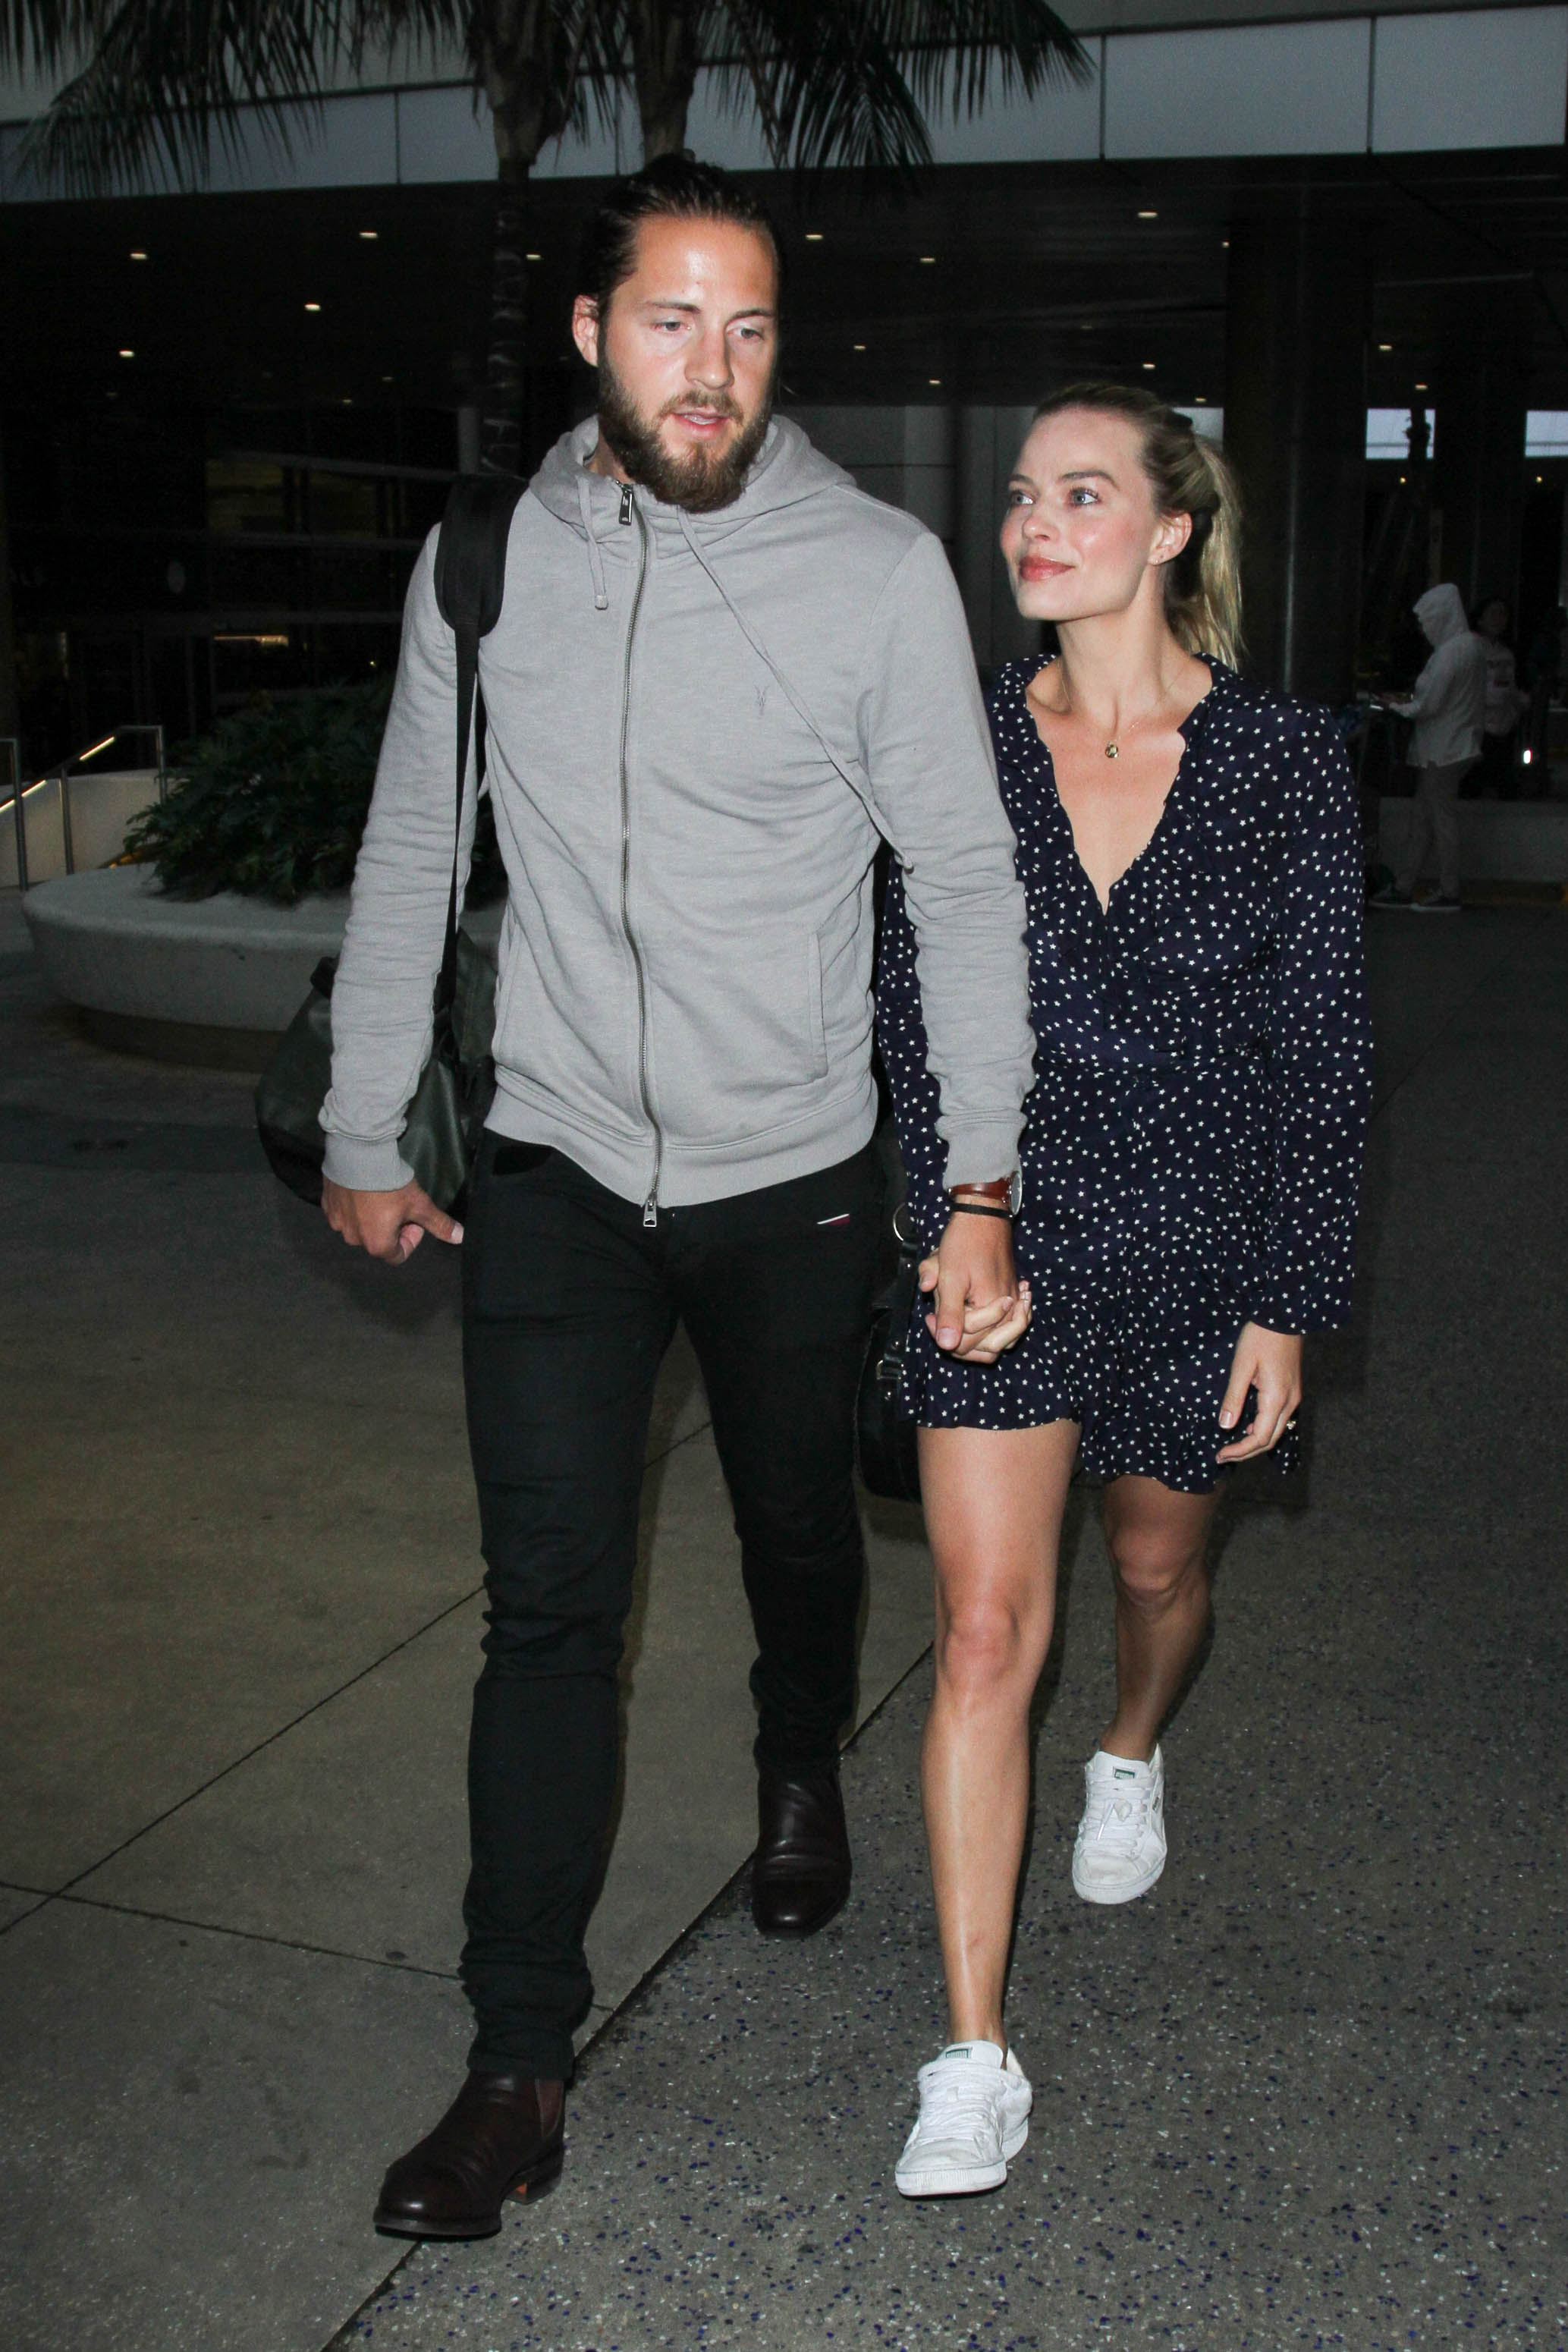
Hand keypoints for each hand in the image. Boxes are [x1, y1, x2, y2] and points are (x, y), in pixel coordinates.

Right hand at [322, 1176, 462, 1264]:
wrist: (358, 1154)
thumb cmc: (390, 1184)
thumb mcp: (420, 1204)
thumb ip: (439, 1224)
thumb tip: (460, 1238)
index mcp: (377, 1244)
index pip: (398, 1255)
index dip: (411, 1239)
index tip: (414, 1220)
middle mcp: (354, 1239)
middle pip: (378, 1241)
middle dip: (391, 1227)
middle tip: (399, 1205)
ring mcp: (337, 1223)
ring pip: (359, 1226)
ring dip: (371, 1217)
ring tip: (381, 1196)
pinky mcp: (326, 1206)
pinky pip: (343, 1212)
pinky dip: (354, 1206)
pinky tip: (363, 1189)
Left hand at [921, 1214, 1027, 1361]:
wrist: (983, 1217)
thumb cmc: (965, 1243)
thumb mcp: (950, 1278)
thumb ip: (950, 1313)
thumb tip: (946, 1345)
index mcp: (993, 1307)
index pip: (968, 1344)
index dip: (944, 1333)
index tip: (930, 1316)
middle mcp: (1009, 1309)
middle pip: (985, 1349)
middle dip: (960, 1338)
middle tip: (940, 1317)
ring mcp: (1014, 1302)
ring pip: (998, 1341)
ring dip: (977, 1337)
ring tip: (957, 1320)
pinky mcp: (1014, 1295)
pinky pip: (1008, 1326)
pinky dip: (994, 1328)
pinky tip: (976, 1317)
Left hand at [1216, 1322, 1302, 1461]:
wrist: (1284, 1316)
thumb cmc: (1261, 1337)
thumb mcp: (1242, 1366)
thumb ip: (1233, 1398)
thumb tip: (1225, 1425)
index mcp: (1276, 1398)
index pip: (1260, 1438)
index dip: (1240, 1451)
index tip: (1220, 1454)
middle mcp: (1290, 1403)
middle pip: (1270, 1440)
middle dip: (1246, 1452)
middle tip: (1223, 1456)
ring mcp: (1294, 1397)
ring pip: (1276, 1431)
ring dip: (1255, 1442)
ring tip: (1232, 1445)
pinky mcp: (1292, 1391)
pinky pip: (1279, 1419)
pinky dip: (1263, 1428)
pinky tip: (1247, 1426)